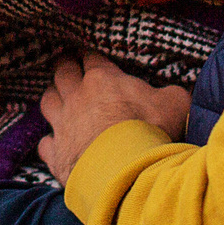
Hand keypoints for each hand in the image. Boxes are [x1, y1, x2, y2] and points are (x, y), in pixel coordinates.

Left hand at [37, 52, 190, 181]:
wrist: (126, 170)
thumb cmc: (151, 131)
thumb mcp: (176, 104)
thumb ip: (173, 94)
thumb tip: (177, 93)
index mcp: (102, 79)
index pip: (90, 56)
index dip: (89, 54)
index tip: (89, 55)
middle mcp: (77, 97)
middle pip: (61, 73)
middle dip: (64, 66)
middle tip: (67, 65)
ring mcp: (63, 125)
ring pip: (47, 102)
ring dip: (52, 98)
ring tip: (58, 98)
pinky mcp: (57, 154)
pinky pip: (45, 143)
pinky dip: (49, 142)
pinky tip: (55, 144)